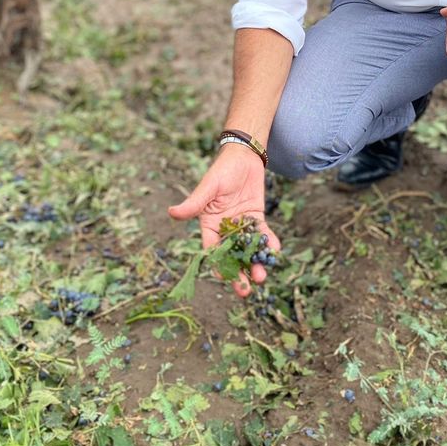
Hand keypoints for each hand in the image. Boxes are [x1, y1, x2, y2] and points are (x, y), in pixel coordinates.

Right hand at [168, 143, 280, 298]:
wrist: (244, 156)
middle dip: (238, 273)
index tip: (225, 278)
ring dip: (254, 264)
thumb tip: (171, 212)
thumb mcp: (208, 187)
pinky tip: (275, 253)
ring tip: (261, 276)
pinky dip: (268, 245)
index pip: (212, 249)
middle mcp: (225, 229)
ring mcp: (241, 225)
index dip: (218, 265)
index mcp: (209, 225)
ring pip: (247, 249)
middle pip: (231, 255)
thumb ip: (194, 203)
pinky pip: (262, 236)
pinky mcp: (256, 219)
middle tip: (246, 289)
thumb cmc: (222, 170)